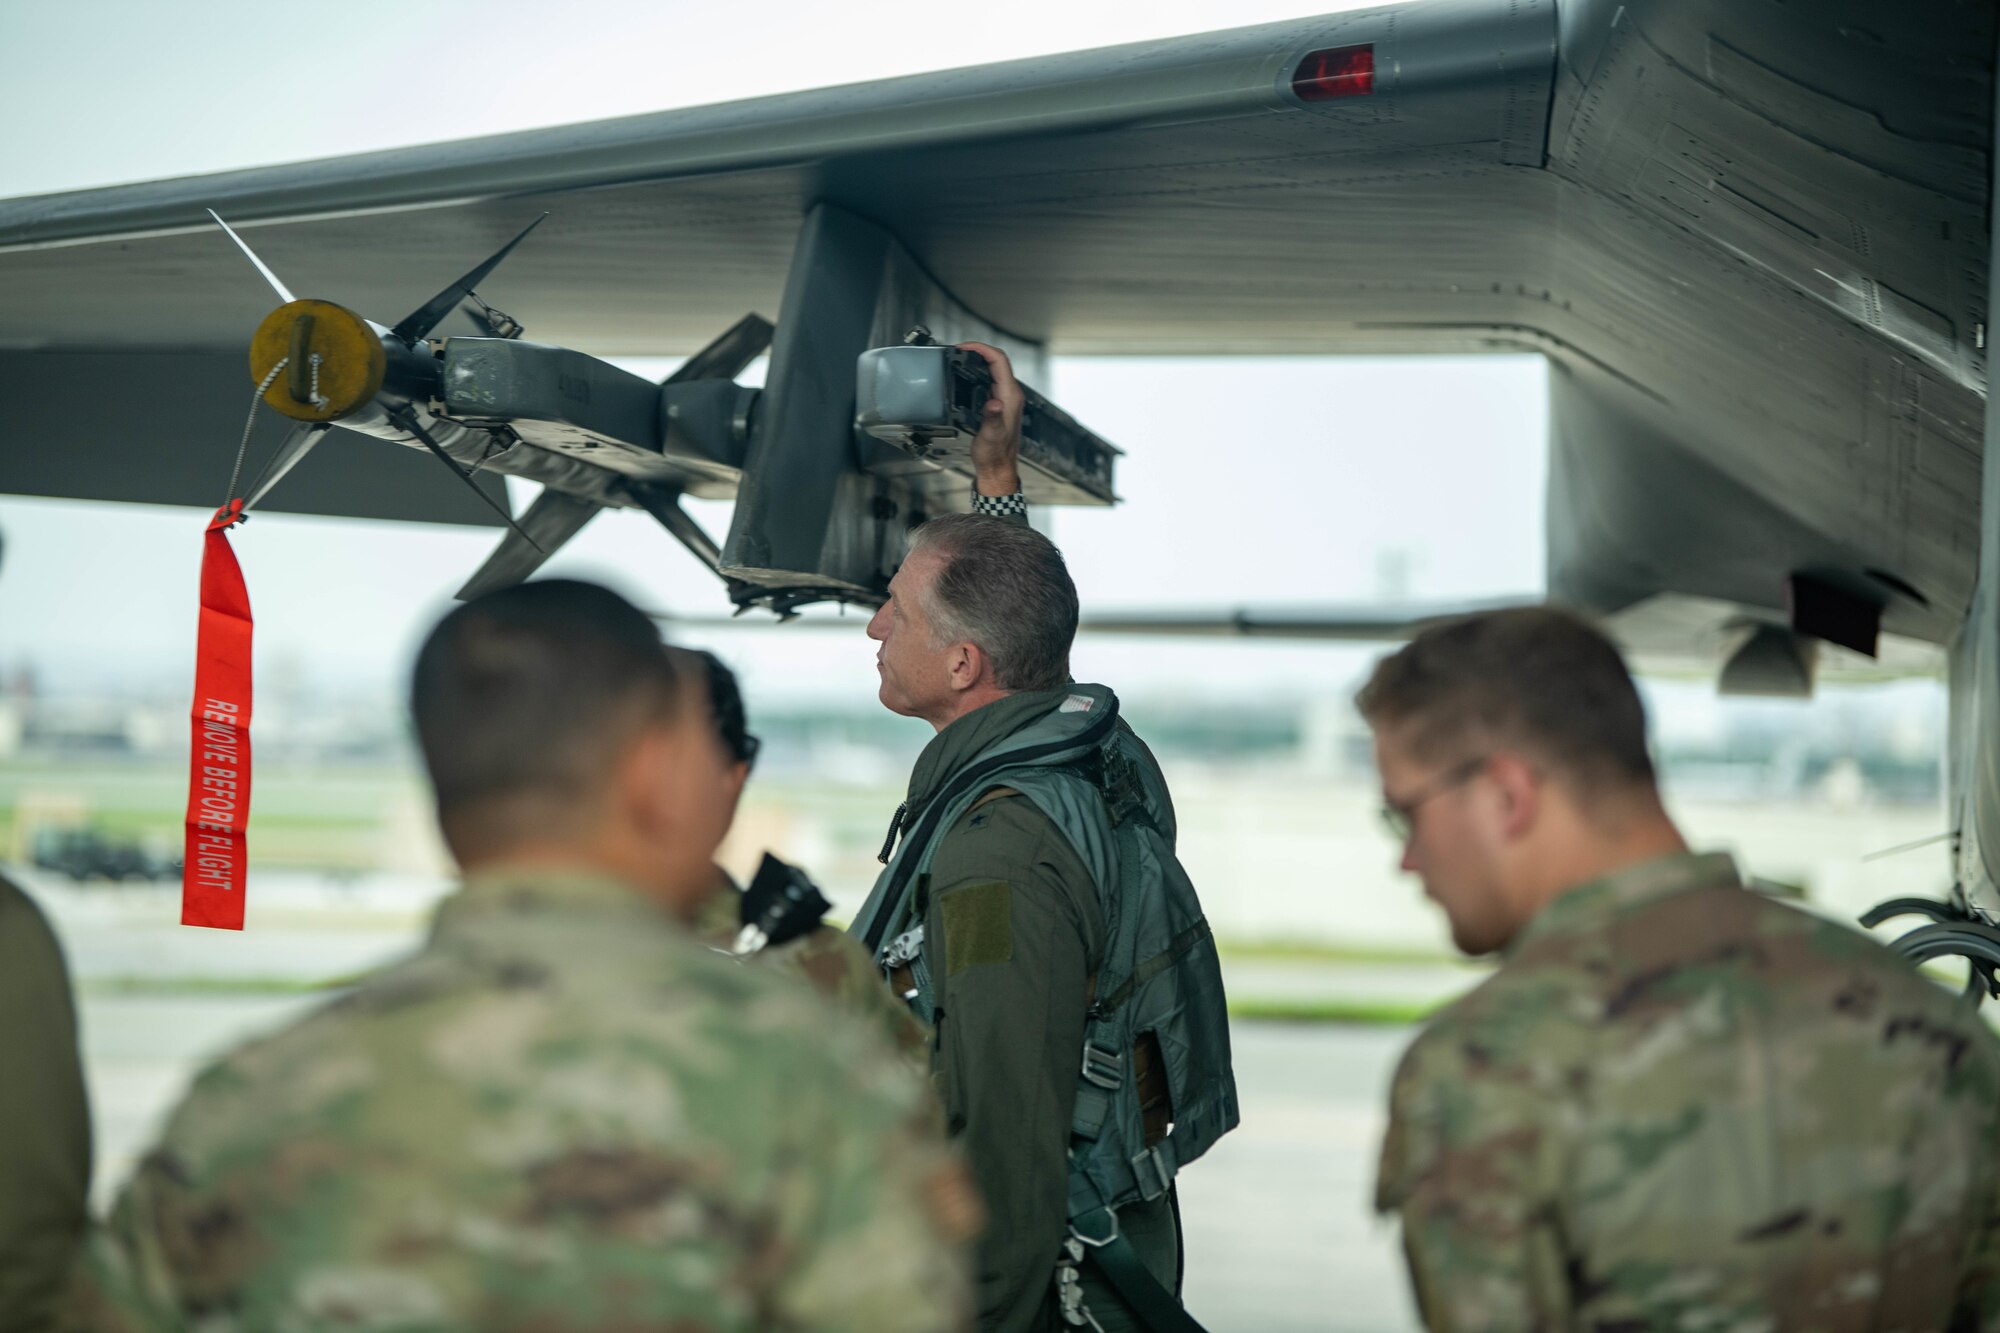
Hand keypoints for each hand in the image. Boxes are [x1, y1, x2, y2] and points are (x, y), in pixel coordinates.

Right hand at [958, 340, 1022, 497]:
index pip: (999, 361)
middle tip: (959, 350)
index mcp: (1010, 396)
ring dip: (979, 359)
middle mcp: (1010, 395)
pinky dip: (978, 372)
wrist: (997, 468)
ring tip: (961, 357)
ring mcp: (1006, 398)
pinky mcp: (999, 404)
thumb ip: (992, 418)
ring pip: (994, 369)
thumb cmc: (995, 454)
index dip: (982, 349)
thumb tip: (994, 402)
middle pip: (997, 361)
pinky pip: (990, 380)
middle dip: (979, 350)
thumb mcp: (991, 436)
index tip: (965, 347)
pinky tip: (967, 375)